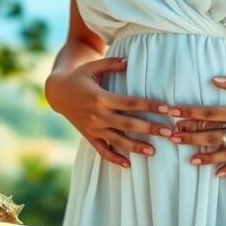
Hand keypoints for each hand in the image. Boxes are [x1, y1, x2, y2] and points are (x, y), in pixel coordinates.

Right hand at [45, 57, 171, 167]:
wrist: (57, 92)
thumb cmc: (78, 77)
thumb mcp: (92, 67)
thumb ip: (111, 63)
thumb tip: (129, 61)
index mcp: (101, 98)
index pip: (131, 103)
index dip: (149, 106)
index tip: (166, 109)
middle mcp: (98, 115)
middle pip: (128, 124)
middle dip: (150, 129)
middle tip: (169, 132)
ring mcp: (93, 127)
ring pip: (117, 140)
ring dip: (136, 146)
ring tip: (153, 152)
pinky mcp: (89, 135)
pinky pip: (102, 150)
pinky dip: (114, 159)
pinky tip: (128, 165)